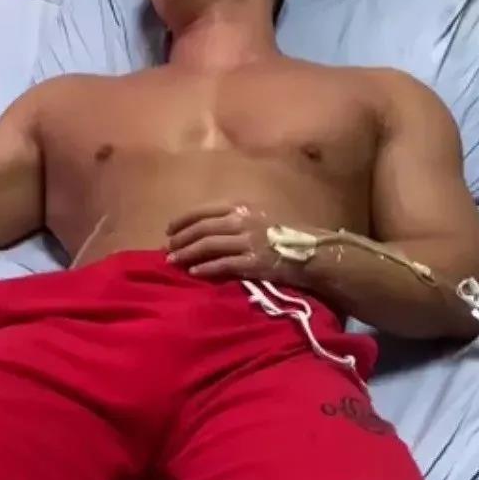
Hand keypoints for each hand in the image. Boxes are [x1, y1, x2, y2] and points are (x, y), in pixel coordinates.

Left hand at [167, 202, 314, 282]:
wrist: (311, 252)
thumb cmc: (284, 233)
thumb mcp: (259, 215)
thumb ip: (234, 217)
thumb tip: (205, 227)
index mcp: (242, 206)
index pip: (203, 210)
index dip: (182, 220)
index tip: (169, 230)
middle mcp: (242, 221)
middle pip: (201, 229)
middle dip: (179, 239)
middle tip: (167, 249)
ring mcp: (247, 241)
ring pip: (207, 246)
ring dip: (186, 254)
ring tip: (172, 262)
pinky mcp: (253, 262)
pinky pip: (222, 265)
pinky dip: (205, 269)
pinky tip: (194, 273)